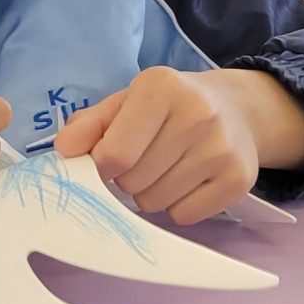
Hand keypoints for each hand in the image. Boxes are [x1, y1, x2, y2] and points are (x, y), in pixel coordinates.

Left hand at [53, 67, 303, 223]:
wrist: (239, 110)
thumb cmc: (170, 107)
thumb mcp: (128, 102)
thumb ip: (91, 124)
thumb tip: (64, 149)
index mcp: (163, 87)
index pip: (115, 153)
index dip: (102, 165)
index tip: (107, 159)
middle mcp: (198, 114)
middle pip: (132, 182)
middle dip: (127, 178)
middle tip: (145, 158)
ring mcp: (222, 149)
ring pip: (155, 203)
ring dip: (150, 193)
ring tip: (167, 167)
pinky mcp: (239, 180)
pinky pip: (183, 216)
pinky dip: (178, 206)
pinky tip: (189, 180)